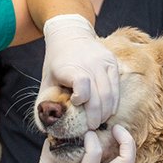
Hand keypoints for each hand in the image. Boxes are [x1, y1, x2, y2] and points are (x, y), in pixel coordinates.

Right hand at [0, 125, 134, 162]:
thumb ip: (53, 146)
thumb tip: (60, 126)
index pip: (95, 154)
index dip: (91, 137)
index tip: (83, 131)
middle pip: (126, 162)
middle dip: (126, 141)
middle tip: (115, 127)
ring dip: (124, 145)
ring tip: (113, 129)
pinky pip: (117, 162)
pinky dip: (117, 148)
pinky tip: (106, 137)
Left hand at [41, 14, 119, 129]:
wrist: (69, 33)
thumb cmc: (56, 62)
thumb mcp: (46, 79)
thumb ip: (46, 101)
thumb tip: (46, 129)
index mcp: (69, 66)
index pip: (82, 84)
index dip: (81, 98)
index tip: (76, 103)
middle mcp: (89, 63)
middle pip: (98, 95)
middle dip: (95, 116)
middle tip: (91, 127)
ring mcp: (103, 62)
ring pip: (110, 94)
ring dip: (105, 112)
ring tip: (99, 121)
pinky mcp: (112, 63)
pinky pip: (117, 88)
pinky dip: (113, 103)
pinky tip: (107, 111)